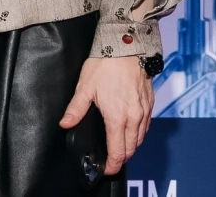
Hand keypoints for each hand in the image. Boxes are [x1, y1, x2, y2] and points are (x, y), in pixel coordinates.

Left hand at [60, 56, 153, 174]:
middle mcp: (134, 118)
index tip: (106, 169)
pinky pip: (146, 127)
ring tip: (119, 148)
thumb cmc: (105, 64)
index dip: (112, 164)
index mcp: (117, 117)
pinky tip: (131, 130)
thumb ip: (76, 109)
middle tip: (111, 161)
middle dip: (121, 158)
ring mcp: (144, 112)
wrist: (127, 46)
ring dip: (130, 147)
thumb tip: (65, 124)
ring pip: (140, 139)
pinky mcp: (150, 104)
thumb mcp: (85, 86)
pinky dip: (139, 134)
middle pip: (130, 149)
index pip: (118, 151)